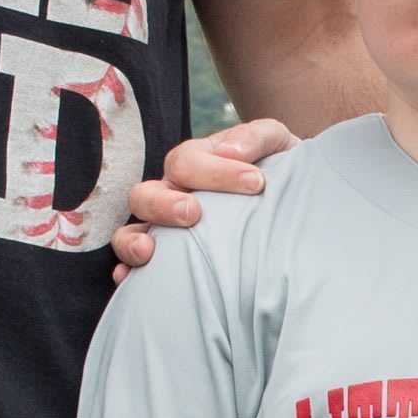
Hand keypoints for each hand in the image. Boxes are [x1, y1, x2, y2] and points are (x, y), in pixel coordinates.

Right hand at [108, 117, 295, 271]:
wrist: (291, 203)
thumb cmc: (278, 170)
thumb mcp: (275, 144)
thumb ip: (256, 138)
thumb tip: (230, 152)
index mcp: (193, 163)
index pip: (187, 162)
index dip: (217, 172)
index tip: (256, 183)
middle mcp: (170, 193)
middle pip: (144, 194)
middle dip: (163, 204)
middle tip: (193, 213)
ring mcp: (162, 228)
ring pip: (129, 231)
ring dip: (133, 239)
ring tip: (149, 250)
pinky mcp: (166, 259)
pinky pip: (133, 266)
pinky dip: (125, 272)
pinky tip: (127, 279)